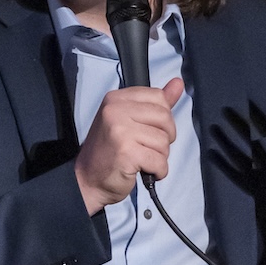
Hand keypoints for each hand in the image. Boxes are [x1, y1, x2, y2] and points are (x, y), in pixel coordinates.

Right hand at [74, 81, 184, 212]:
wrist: (87, 180)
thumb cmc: (108, 152)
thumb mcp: (128, 120)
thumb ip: (155, 103)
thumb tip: (178, 83)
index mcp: (117, 99)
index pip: (158, 97)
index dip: (161, 119)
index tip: (147, 130)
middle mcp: (116, 110)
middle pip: (165, 118)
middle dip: (163, 138)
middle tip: (145, 147)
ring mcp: (120, 131)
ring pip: (164, 141)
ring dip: (159, 157)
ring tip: (140, 159)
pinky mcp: (127, 152)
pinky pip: (160, 161)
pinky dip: (158, 171)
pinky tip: (144, 170)